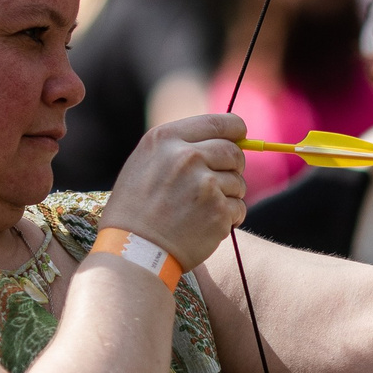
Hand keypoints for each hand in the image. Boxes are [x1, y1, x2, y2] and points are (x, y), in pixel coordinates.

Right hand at [100, 113, 248, 270]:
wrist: (131, 250)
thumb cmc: (135, 208)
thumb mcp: (145, 162)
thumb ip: (180, 146)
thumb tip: (226, 139)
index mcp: (166, 139)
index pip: (220, 122)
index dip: (236, 130)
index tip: (241, 137)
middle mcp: (187, 156)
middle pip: (234, 152)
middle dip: (232, 167)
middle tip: (216, 184)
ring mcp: (205, 184)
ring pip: (238, 182)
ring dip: (228, 196)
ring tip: (201, 209)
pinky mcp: (218, 212)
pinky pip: (239, 208)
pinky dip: (229, 218)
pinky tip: (205, 225)